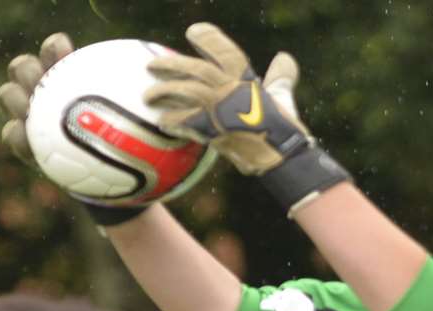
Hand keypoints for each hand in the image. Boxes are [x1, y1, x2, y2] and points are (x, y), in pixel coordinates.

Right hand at [0, 33, 146, 225]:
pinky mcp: (26, 146)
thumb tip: (180, 86)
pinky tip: (27, 141)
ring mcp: (31, 118)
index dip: (55, 47)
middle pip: (24, 68)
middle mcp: (47, 92)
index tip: (65, 51)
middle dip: (26, 68)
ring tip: (26, 108)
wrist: (118, 188)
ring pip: (9, 96)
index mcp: (72, 78)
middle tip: (41, 79)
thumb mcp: (151, 127)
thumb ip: (155, 105)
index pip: (56, 51)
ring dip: (14, 98)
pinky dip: (17, 136)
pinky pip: (12, 136)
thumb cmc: (136, 151)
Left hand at [144, 24, 311, 174]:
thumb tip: (285, 58)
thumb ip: (279, 76)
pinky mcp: (213, 132)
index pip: (225, 51)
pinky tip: (161, 122)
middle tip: (151, 65)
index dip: (209, 39)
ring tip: (148, 96)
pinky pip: (184, 123)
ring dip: (164, 92)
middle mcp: (231, 89)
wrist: (281, 156)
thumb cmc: (283, 127)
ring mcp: (221, 109)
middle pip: (197, 69)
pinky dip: (171, 121)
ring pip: (186, 91)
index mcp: (246, 78)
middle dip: (171, 65)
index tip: (193, 31)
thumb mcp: (281, 96)